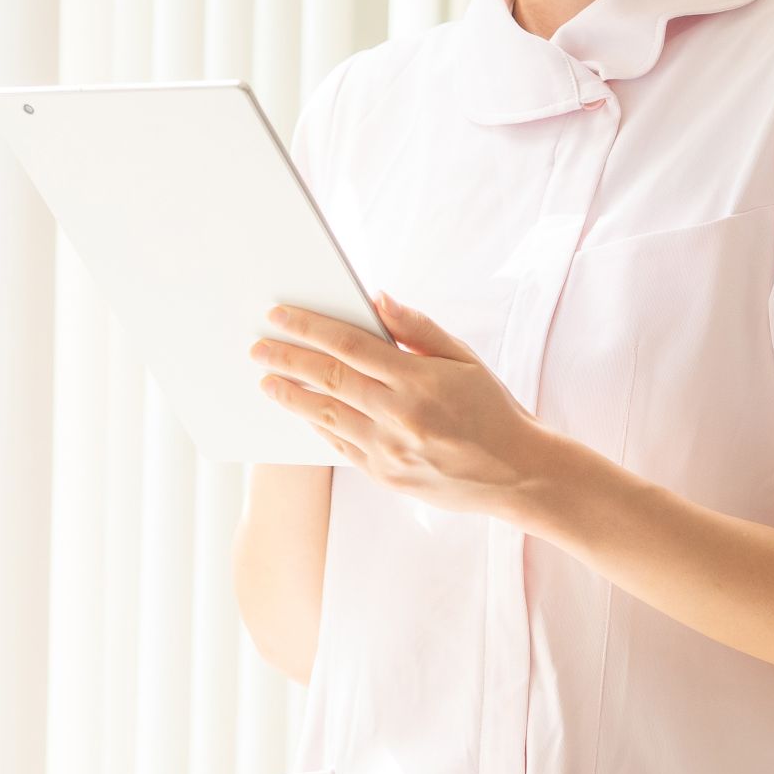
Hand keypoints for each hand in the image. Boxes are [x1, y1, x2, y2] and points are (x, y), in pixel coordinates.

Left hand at [248, 292, 559, 522]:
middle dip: (287, 359)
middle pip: (329, 378)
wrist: (517, 473)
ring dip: (290, 395)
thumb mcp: (465, 359)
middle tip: (257, 347)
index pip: (350, 345)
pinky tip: (299, 409)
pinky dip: (316, 424)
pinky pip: (339, 446)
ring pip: (326, 415)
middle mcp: (400, 416)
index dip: (309, 327)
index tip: (279, 314)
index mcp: (419, 380)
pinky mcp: (385, 476)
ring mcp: (390, 450)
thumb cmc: (491, 408)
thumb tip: (377, 297)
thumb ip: (418, 328)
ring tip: (265, 379)